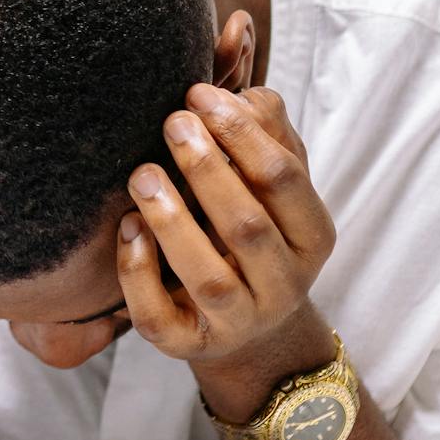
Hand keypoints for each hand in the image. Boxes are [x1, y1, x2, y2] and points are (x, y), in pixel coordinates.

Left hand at [116, 84, 339, 416]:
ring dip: (171, 221)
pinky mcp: (190, 346)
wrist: (251, 331)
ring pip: (206, 277)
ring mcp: (238, 322)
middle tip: (170, 123)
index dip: (243, 132)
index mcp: (312, 236)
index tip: (199, 94)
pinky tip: (127, 230)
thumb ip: (269, 136)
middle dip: (207, 169)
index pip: (284, 178)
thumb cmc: (258, 235)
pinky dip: (139, 273)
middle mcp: (284, 284)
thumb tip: (247, 92)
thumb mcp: (275, 188)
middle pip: (247, 225)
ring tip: (141, 174)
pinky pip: (160, 317)